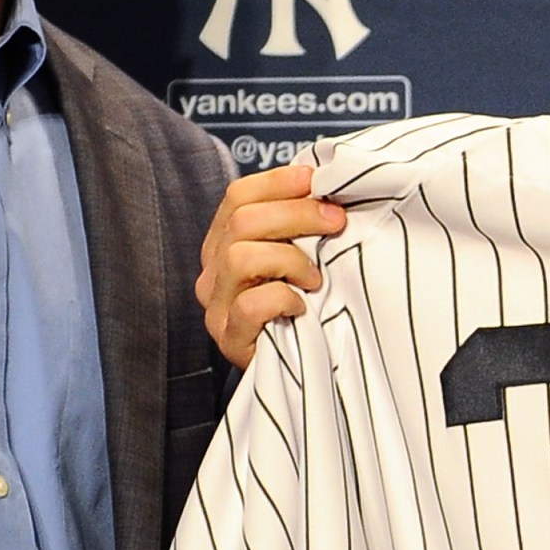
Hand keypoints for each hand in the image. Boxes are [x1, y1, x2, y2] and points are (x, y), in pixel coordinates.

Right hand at [196, 165, 347, 369]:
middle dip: (297, 214)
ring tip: (315, 278)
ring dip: (290, 260)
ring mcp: (217, 307)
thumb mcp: (301, 257)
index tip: (317, 181)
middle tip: (336, 222)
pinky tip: (303, 305)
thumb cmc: (305, 307)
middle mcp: (214, 272)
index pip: (238, 197)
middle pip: (242, 221)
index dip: (278, 182)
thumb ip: (301, 224)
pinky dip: (283, 299)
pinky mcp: (231, 339)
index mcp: (225, 243)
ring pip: (240, 257)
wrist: (303, 368)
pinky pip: (251, 305)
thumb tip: (326, 185)